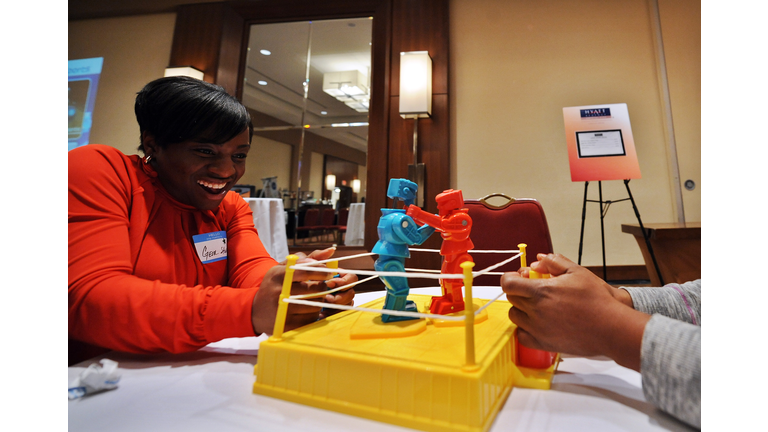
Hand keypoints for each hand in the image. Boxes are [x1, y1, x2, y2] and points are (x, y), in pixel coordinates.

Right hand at [251, 247, 356, 334]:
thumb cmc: (274, 285)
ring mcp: (282, 310)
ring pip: (314, 305)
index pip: (304, 271)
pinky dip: (315, 314)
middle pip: (313, 290)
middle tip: (323, 287)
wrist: (254, 310)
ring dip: (320, 301)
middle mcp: (279, 292)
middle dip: (322, 288)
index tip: (329, 273)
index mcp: (278, 275)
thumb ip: (306, 259)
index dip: (320, 272)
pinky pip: (310, 319)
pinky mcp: (286, 325)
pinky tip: (310, 310)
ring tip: (315, 298)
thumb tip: (330, 251)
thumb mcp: (283, 269)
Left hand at [501, 253, 648, 370]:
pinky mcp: (542, 343)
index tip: (518, 278)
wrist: (610, 328)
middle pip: (512, 298)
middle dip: (519, 291)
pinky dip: (525, 329)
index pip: (508, 284)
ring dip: (522, 309)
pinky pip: (521, 336)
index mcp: (540, 291)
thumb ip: (554, 262)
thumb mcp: (577, 271)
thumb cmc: (596, 299)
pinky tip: (537, 323)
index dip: (510, 278)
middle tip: (534, 290)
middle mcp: (535, 311)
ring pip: (515, 316)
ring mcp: (537, 329)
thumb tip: (538, 260)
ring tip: (538, 306)